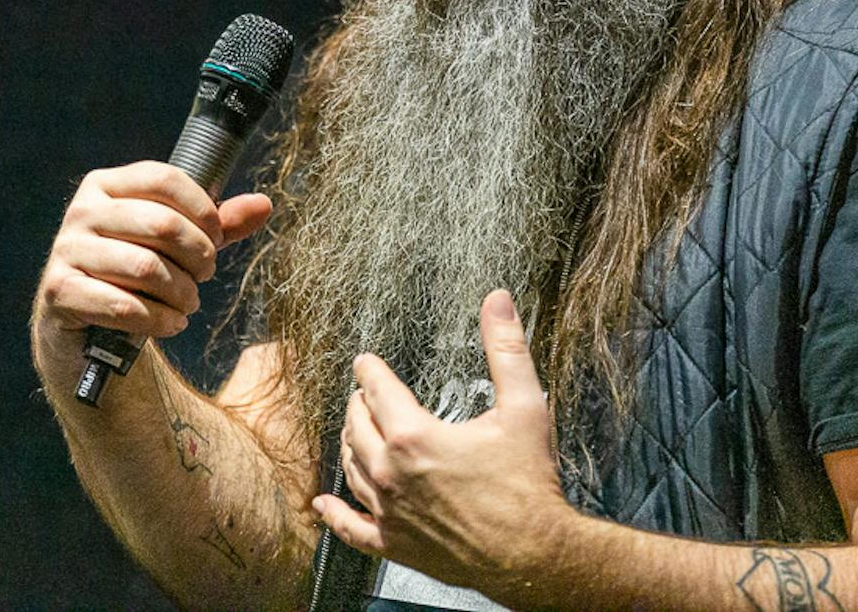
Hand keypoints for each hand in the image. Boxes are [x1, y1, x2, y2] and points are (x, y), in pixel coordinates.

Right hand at [30, 161, 270, 372]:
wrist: (86, 320)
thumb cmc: (139, 269)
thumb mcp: (180, 242)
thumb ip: (220, 224)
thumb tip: (264, 205)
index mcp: (109, 184)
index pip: (165, 178)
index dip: (203, 209)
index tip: (218, 238)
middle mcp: (82, 210)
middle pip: (161, 224)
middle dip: (198, 256)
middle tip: (206, 275)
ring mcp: (66, 250)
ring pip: (145, 267)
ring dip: (181, 292)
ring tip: (189, 302)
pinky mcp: (59, 291)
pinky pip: (123, 305)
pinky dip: (158, 319)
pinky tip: (172, 323)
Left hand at [314, 290, 574, 594]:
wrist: (534, 554)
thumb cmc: (529, 486)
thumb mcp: (524, 406)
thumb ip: (506, 349)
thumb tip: (498, 303)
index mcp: (415, 437)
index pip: (377, 390)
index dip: (369, 370)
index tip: (365, 362)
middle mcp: (392, 474)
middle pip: (358, 427)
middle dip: (359, 404)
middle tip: (364, 392)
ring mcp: (390, 512)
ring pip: (352, 469)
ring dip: (350, 444)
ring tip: (355, 430)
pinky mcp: (396, 544)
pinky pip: (352, 529)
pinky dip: (334, 514)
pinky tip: (323, 504)